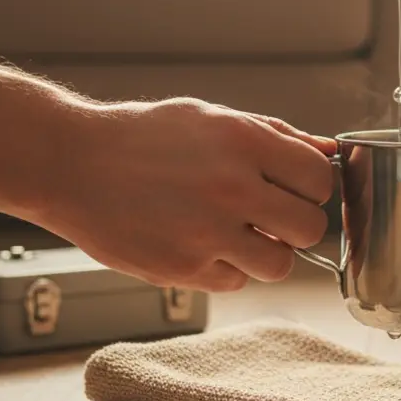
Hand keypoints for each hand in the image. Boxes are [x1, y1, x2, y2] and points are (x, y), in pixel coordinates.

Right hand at [36, 98, 335, 292]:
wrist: (72, 164)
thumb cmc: (145, 137)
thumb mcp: (212, 117)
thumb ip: (276, 135)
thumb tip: (328, 151)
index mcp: (244, 142)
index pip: (320, 179)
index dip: (313, 187)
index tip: (295, 188)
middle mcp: (232, 188)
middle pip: (311, 228)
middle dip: (297, 223)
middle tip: (270, 214)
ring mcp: (208, 233)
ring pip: (280, 265)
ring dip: (267, 252)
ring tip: (237, 232)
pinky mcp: (183, 269)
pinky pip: (236, 282)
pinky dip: (226, 268)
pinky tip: (200, 242)